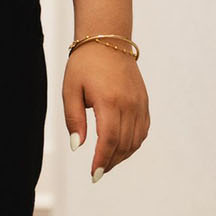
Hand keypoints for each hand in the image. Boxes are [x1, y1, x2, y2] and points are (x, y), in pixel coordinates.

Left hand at [65, 43, 149, 182]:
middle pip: (124, 144)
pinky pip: (143, 130)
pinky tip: (121, 148)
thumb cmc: (84, 64)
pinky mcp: (144, 102)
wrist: (107, 41)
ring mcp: (140, 103)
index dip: (103, 160)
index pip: (110, 140)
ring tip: (107, 162)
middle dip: (110, 161)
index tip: (94, 174)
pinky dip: (133, 143)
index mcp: (110, 101)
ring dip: (123, 155)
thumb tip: (78, 146)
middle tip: (97, 172)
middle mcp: (129, 104)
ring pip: (136, 140)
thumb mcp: (70, 90)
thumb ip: (74, 119)